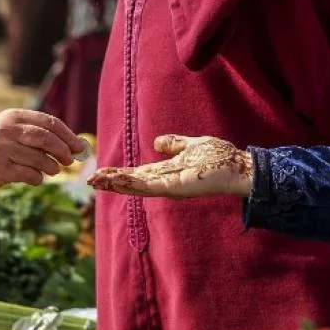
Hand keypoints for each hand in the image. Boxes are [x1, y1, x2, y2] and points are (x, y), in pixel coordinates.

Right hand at [0, 110, 84, 201]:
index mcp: (13, 116)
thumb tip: (71, 146)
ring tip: (52, 170)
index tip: (79, 146)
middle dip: (63, 151)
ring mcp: (2, 149)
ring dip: (51, 167)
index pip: (49, 122)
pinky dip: (38, 178)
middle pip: (47, 139)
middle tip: (70, 160)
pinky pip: (28, 175)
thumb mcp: (9, 130)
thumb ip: (35, 133)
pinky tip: (37, 178)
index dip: (68, 135)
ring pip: (39, 159)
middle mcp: (7, 130)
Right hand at [88, 135, 253, 198]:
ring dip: (116, 184)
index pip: (136, 173)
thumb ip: (174, 143)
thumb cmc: (220, 158)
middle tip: (90, 181)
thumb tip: (157, 142)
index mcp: (166, 171)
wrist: (239, 167)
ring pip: (136, 186)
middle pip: (131, 182)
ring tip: (98, 181)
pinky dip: (132, 184)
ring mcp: (168, 186)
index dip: (118, 173)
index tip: (99, 172)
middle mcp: (164, 181)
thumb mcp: (192, 145)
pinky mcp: (175, 188)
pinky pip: (149, 185)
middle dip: (111, 181)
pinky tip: (118, 180)